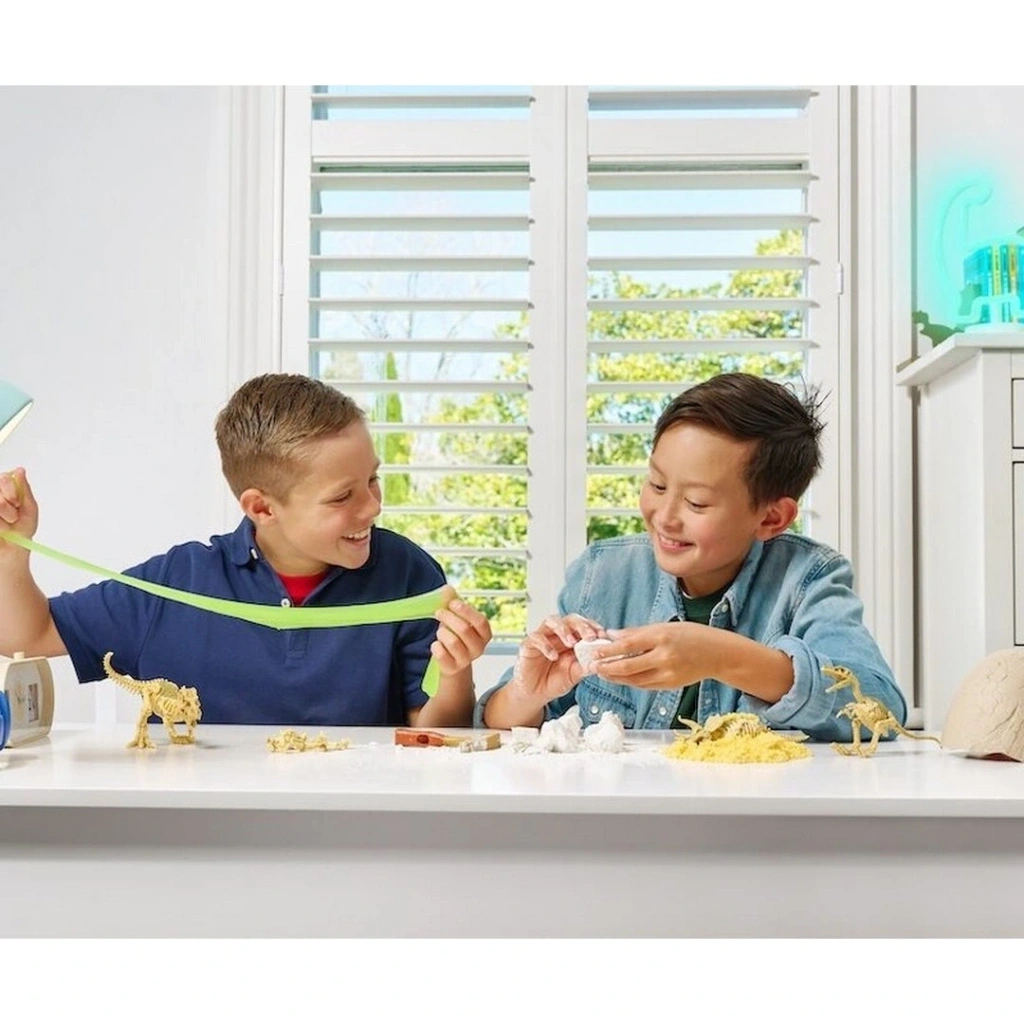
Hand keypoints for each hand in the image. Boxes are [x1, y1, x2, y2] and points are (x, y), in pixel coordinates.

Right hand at [0, 468, 37, 556]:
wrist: (12, 549)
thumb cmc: (21, 528)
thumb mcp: (29, 508)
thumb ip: (24, 489)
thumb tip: (19, 470)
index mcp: (4, 487)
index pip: (4, 478)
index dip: (11, 492)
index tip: (17, 503)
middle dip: (8, 508)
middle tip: (12, 518)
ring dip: (3, 519)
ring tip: (6, 524)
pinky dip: (0, 525)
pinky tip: (1, 529)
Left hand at [430, 585, 491, 673]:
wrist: (451, 661)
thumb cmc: (456, 635)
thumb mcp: (457, 618)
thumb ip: (453, 603)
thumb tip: (447, 589)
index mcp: (485, 634)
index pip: (480, 621)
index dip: (466, 611)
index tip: (452, 603)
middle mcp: (479, 648)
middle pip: (464, 630)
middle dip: (448, 618)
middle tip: (439, 612)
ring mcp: (466, 660)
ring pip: (453, 642)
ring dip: (442, 632)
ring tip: (440, 631)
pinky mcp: (452, 668)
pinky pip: (441, 654)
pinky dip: (436, 646)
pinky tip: (437, 645)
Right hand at [510, 613, 606, 704]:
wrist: (535, 694)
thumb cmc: (555, 681)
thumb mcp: (574, 675)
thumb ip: (585, 666)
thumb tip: (602, 661)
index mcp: (572, 638)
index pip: (584, 625)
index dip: (593, 627)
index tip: (603, 636)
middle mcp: (557, 633)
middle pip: (570, 619)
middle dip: (582, 625)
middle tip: (590, 637)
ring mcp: (542, 636)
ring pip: (552, 621)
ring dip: (563, 629)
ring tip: (572, 643)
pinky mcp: (528, 644)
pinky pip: (536, 638)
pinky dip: (546, 645)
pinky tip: (553, 656)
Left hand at [588, 620, 712, 690]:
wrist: (717, 654)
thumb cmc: (690, 635)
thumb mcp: (665, 626)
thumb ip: (638, 632)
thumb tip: (612, 634)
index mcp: (662, 637)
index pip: (629, 645)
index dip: (609, 649)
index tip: (594, 650)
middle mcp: (664, 657)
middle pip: (628, 666)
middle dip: (607, 667)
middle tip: (592, 666)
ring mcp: (668, 674)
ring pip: (634, 679)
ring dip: (615, 677)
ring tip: (601, 673)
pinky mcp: (670, 685)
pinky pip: (644, 685)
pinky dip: (629, 681)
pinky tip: (619, 677)